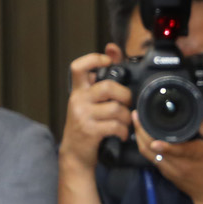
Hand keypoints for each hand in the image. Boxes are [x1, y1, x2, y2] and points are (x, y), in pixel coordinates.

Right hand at [60, 46, 132, 171]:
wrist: (75, 154)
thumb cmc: (86, 126)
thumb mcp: (88, 102)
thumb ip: (100, 79)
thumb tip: (113, 49)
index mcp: (78, 91)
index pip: (79, 67)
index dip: (94, 59)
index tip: (108, 60)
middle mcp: (77, 101)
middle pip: (107, 87)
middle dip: (124, 95)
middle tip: (127, 103)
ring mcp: (82, 116)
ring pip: (115, 109)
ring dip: (126, 117)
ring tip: (124, 123)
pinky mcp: (89, 131)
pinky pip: (115, 126)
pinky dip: (123, 131)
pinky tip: (121, 134)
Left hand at [142, 120, 202, 203]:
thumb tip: (191, 113)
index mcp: (196, 154)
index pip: (179, 151)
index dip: (166, 147)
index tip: (155, 141)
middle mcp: (179, 164)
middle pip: (153, 149)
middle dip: (142, 131)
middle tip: (136, 113)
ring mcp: (170, 170)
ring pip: (147, 153)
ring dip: (139, 137)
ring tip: (136, 120)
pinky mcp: (165, 173)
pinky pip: (150, 157)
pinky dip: (144, 144)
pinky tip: (143, 132)